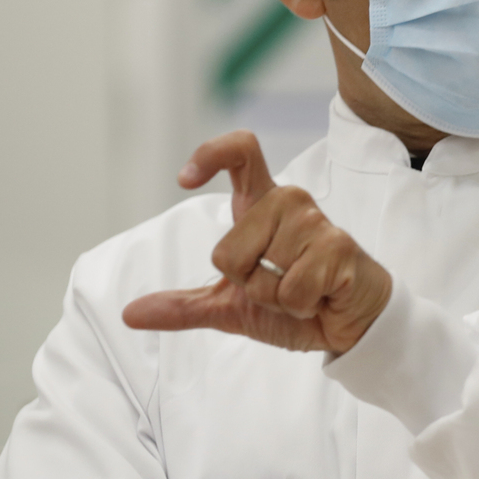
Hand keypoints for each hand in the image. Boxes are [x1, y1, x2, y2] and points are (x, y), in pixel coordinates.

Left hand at [122, 131, 391, 353]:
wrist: (348, 325)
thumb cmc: (297, 303)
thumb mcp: (233, 307)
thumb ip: (185, 306)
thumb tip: (130, 313)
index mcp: (262, 206)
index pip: (242, 153)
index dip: (210, 154)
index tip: (184, 179)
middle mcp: (289, 203)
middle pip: (229, 247)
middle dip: (245, 283)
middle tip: (278, 286)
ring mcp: (317, 223)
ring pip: (262, 272)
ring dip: (276, 298)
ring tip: (304, 291)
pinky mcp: (339, 248)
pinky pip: (292, 289)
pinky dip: (300, 306)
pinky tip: (322, 297)